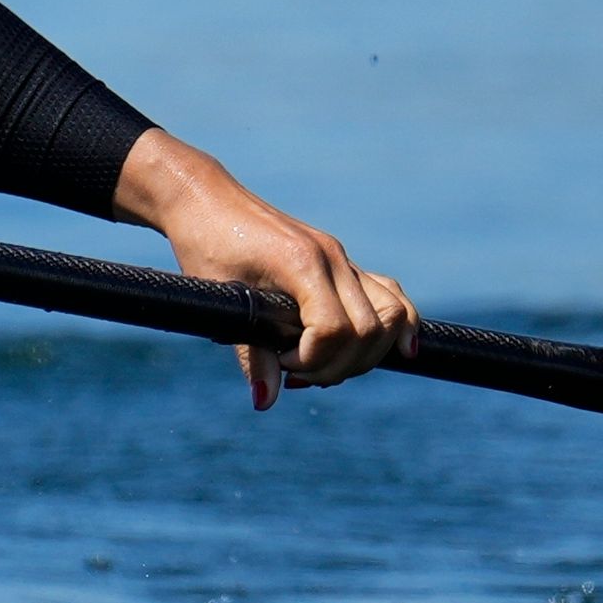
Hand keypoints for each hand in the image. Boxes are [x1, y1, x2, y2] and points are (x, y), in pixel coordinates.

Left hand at [112, 128, 416, 409]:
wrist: (205, 200)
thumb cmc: (205, 245)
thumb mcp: (221, 302)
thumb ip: (251, 355)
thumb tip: (266, 402)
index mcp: (302, 263)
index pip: (336, 329)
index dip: (314, 359)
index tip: (282, 363)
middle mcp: (332, 258)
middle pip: (370, 330)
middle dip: (339, 366)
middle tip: (297, 373)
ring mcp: (342, 259)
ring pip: (391, 314)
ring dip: (366, 354)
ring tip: (324, 365)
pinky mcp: (342, 263)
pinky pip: (389, 295)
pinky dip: (397, 325)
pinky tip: (396, 350)